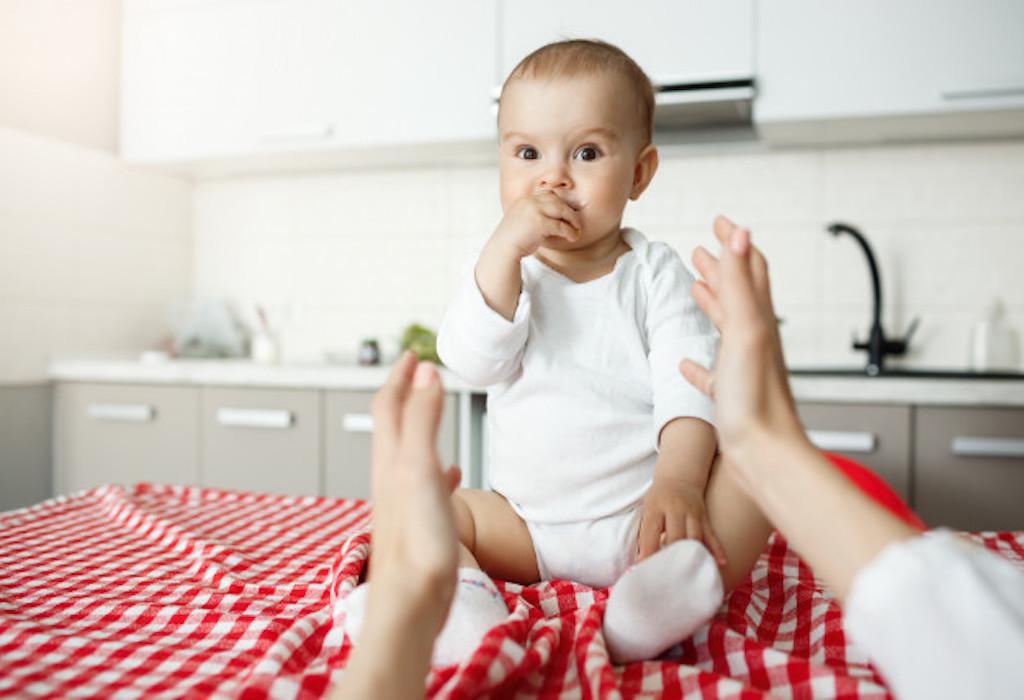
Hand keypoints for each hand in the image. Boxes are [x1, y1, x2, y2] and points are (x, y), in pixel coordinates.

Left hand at [367, 351, 460, 636]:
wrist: (411, 604)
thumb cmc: (416, 542)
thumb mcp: (419, 469)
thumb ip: (423, 419)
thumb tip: (425, 372)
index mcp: (390, 459)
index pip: (388, 404)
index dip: (399, 375)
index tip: (412, 353)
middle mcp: (391, 477)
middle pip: (393, 424)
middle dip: (406, 394)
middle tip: (419, 373)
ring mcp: (403, 501)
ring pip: (407, 452)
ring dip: (419, 425)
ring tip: (433, 411)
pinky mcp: (419, 524)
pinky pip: (426, 485)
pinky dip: (438, 469)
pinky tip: (451, 474)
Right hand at [488, 189, 582, 260]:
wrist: (503, 249)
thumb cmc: (513, 239)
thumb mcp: (523, 220)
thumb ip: (536, 215)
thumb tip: (556, 220)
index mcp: (525, 199)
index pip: (548, 195)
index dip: (560, 203)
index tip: (567, 213)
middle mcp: (530, 201)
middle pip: (557, 201)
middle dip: (569, 211)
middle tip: (576, 222)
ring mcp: (535, 211)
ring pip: (562, 210)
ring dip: (572, 220)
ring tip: (577, 229)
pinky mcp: (540, 223)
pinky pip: (561, 226)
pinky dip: (569, 232)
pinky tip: (572, 237)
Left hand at [637, 475, 726, 564]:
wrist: (679, 477)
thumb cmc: (658, 499)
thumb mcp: (648, 510)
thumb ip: (646, 533)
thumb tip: (642, 561)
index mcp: (656, 507)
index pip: (651, 531)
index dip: (648, 550)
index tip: (645, 567)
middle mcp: (675, 509)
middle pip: (675, 535)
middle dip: (671, 555)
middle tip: (668, 575)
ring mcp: (692, 512)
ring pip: (694, 536)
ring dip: (692, 555)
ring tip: (690, 573)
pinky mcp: (704, 517)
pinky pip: (711, 534)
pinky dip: (716, 549)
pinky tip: (721, 562)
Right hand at [679, 216, 808, 478]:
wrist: (765, 455)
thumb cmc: (756, 397)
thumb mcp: (745, 328)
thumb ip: (740, 281)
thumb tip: (740, 232)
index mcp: (758, 321)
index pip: (749, 270)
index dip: (735, 243)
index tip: (719, 221)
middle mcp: (754, 341)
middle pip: (738, 295)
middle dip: (721, 269)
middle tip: (700, 251)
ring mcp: (743, 369)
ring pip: (727, 329)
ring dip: (712, 305)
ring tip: (695, 290)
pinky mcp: (731, 398)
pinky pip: (712, 374)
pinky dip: (698, 363)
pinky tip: (685, 363)